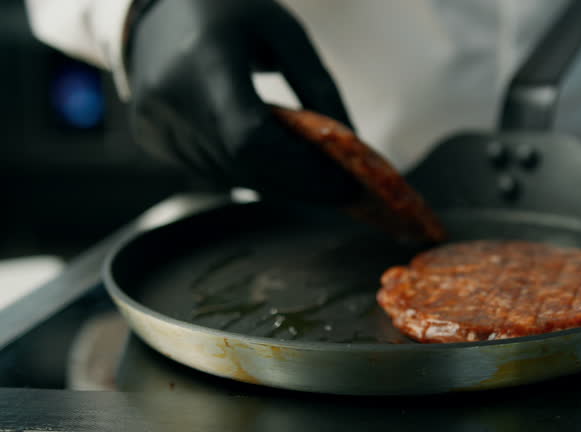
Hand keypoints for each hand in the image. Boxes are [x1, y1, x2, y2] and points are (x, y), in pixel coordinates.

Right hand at [125, 0, 359, 202]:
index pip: (249, 136)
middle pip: (245, 165)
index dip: (298, 164)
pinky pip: (214, 173)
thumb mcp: (283, 32)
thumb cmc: (231, 14)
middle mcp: (172, 99)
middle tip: (344, 189)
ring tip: (318, 177)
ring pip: (233, 176)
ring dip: (281, 183)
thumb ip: (317, 84)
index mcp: (205, 61)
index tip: (342, 176)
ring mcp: (157, 124)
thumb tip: (351, 142)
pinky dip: (253, 174)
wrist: (156, 10)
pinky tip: (278, 164)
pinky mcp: (152, 139)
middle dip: (301, 182)